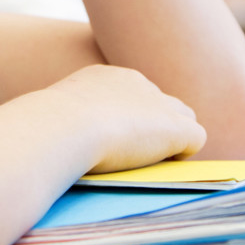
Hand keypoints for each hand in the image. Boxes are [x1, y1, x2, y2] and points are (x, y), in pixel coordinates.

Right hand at [46, 64, 206, 173]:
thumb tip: (60, 137)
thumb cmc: (49, 128)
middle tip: (137, 153)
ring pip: (183, 117)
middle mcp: (137, 83)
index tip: (117, 138)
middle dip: (155, 126)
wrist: (63, 126)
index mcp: (106, 78)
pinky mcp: (175, 128)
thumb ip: (67, 122)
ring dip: (172, 138)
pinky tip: (163, 166)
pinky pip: (195, 138)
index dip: (129, 119)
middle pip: (161, 103)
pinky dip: (184, 153)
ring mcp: (159, 104)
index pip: (132, 95)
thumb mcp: (55, 118)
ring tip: (154, 164)